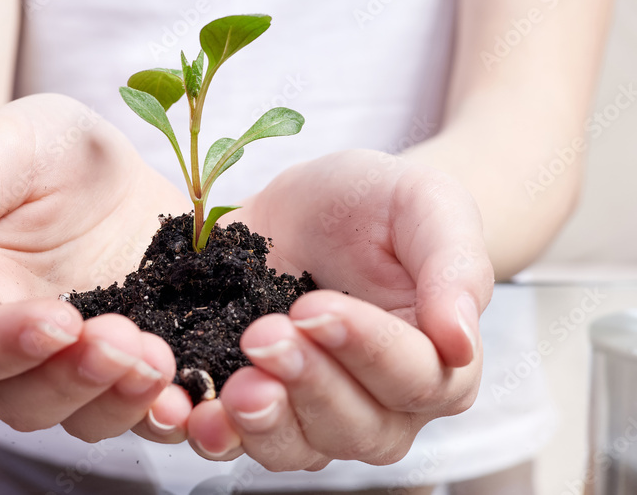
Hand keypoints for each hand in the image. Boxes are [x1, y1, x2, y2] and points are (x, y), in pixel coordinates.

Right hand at [0, 94, 196, 441]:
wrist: (100, 159)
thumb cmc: (34, 148)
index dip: (2, 345)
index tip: (57, 318)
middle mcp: (17, 347)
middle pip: (25, 400)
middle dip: (74, 378)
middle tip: (120, 339)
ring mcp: (80, 360)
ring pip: (86, 417)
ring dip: (121, 399)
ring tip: (158, 357)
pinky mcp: (136, 359)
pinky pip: (145, 406)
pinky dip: (166, 408)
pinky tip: (190, 387)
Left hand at [184, 149, 493, 469]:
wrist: (310, 207)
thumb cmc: (378, 204)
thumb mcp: (425, 204)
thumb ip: (454, 264)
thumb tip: (462, 341)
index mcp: (436, 361)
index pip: (413, 377)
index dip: (364, 348)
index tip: (314, 306)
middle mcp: (382, 406)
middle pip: (355, 426)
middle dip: (307, 382)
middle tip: (264, 334)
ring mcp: (316, 415)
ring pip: (299, 449)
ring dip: (263, 422)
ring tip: (234, 385)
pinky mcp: (258, 409)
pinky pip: (239, 443)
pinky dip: (214, 434)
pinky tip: (190, 412)